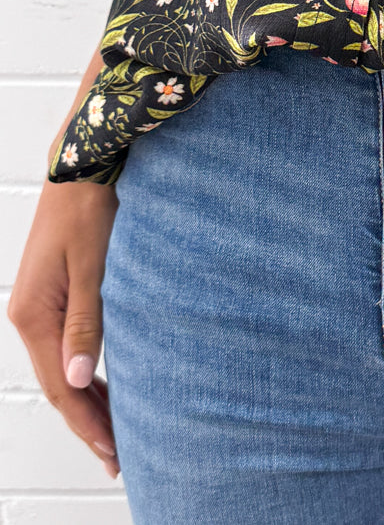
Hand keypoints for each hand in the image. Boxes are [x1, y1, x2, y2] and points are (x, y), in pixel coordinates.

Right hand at [7, 179, 120, 479]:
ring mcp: (38, 305)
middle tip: (117, 455)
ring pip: (61, 367)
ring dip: (86, 399)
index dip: (87, 421)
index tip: (113, 450)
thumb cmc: (88, 208)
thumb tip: (78, 379)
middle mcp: (29, 315)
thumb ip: (86, 322)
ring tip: (112, 432)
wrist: (81, 164)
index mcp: (33, 314)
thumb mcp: (92, 265)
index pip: (61, 385)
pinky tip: (101, 384)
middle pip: (58, 383)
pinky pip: (65, 346)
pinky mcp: (53, 293)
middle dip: (86, 421)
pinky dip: (83, 371)